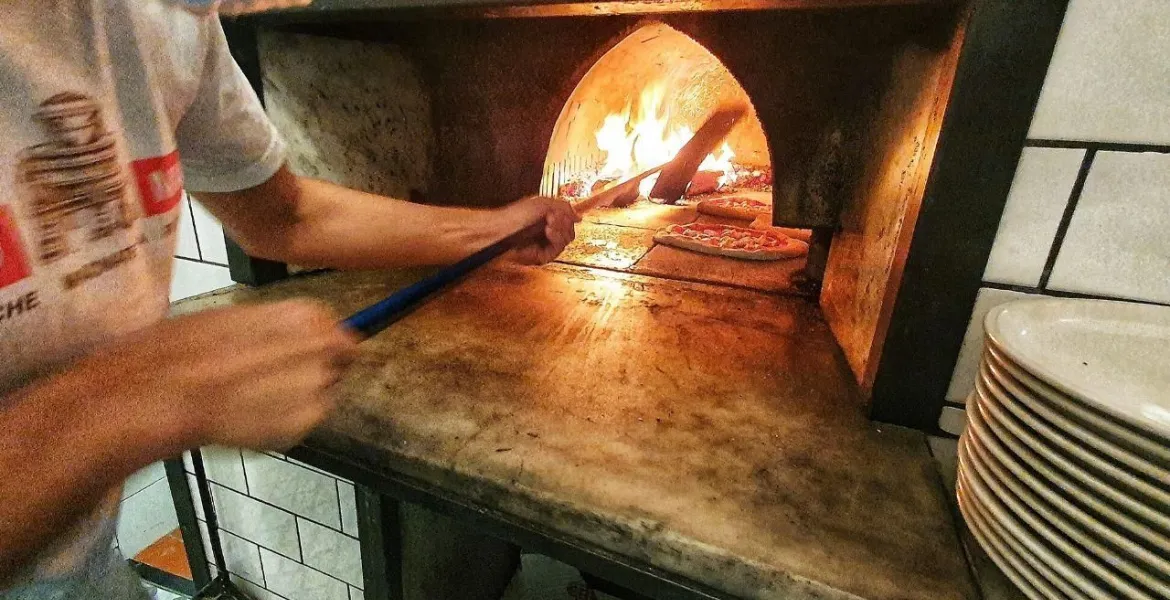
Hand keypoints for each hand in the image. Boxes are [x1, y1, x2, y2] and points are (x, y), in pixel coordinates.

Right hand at [40, 300, 357, 451]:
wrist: (169, 389)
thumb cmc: (192, 348)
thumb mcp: (241, 318)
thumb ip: (283, 329)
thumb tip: (305, 336)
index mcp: (308, 318)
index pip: (340, 334)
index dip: (322, 346)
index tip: (305, 354)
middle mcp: (321, 351)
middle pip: (338, 364)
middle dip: (317, 370)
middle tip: (276, 378)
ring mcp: (315, 391)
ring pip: (322, 394)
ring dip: (300, 395)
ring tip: (256, 396)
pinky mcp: (301, 425)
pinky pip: (303, 420)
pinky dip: (285, 419)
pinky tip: (252, 414)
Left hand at [495, 196, 579, 263]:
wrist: (502, 228)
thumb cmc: (516, 215)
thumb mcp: (542, 203)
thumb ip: (564, 208)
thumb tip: (579, 217)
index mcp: (547, 221)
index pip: (568, 222)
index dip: (568, 217)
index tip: (562, 212)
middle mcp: (547, 234)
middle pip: (569, 232)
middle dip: (564, 223)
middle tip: (553, 218)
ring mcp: (544, 246)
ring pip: (565, 241)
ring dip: (560, 230)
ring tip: (549, 224)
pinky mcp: (542, 256)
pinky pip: (557, 251)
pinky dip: (556, 240)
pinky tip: (549, 232)